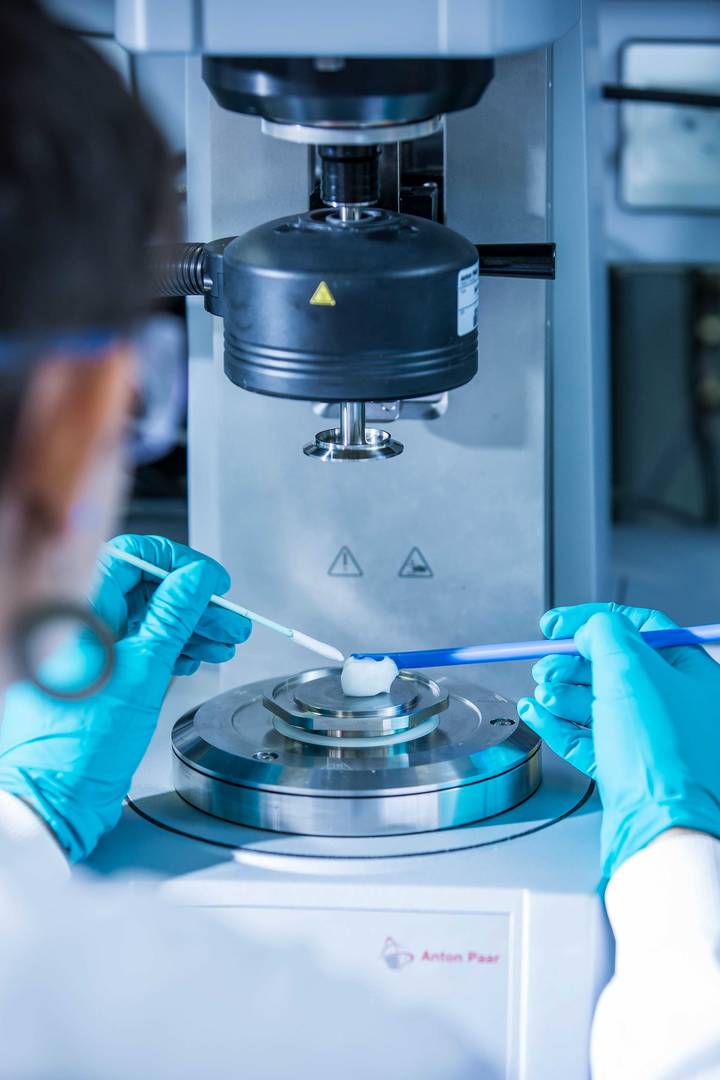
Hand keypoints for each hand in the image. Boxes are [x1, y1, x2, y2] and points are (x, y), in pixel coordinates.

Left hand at [0, 534, 250, 860]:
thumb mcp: (143, 671)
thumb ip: (172, 618)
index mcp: (78, 611)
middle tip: (229, 615)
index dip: (179, 564)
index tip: (212, 580)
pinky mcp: (104, 675)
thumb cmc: (80, 745)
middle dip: (194, 600)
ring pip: (149, 619)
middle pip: (145, 589)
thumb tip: (196, 578)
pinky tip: (198, 655)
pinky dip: (175, 647)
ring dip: (191, 625)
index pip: (132, 558)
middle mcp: (81, 625)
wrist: (57, 798)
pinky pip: (143, 645)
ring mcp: (93, 651)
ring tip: (226, 638)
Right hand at [517, 603, 719, 876]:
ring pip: (599, 703)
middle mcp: (679, 706)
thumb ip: (603, 634)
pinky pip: (590, 738)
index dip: (592, 621)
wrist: (662, 830)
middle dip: (572, 663)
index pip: (640, 627)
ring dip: (562, 693)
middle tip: (545, 666)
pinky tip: (537, 713)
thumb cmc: (661, 755)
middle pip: (615, 666)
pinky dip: (560, 723)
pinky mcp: (630, 771)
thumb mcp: (629, 671)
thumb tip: (588, 629)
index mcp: (693, 674)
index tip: (556, 626)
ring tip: (541, 693)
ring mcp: (655, 741)